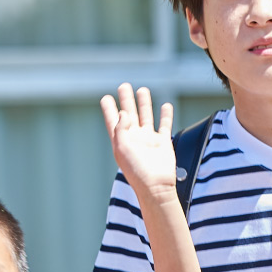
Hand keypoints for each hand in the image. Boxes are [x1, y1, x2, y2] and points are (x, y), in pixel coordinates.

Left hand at [100, 84, 177, 199]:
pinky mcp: (163, 142)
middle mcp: (134, 138)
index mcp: (121, 140)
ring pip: (146, 116)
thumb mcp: (122, 148)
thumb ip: (121, 128)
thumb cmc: (136, 170)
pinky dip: (165, 115)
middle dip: (126, 100)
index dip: (109, 109)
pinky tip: (165, 105)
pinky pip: (164, 125)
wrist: (156, 185)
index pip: (113, 120)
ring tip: (142, 90)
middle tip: (124, 86)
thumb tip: (123, 112)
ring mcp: (148, 139)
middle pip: (129, 114)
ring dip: (144, 103)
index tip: (106, 97)